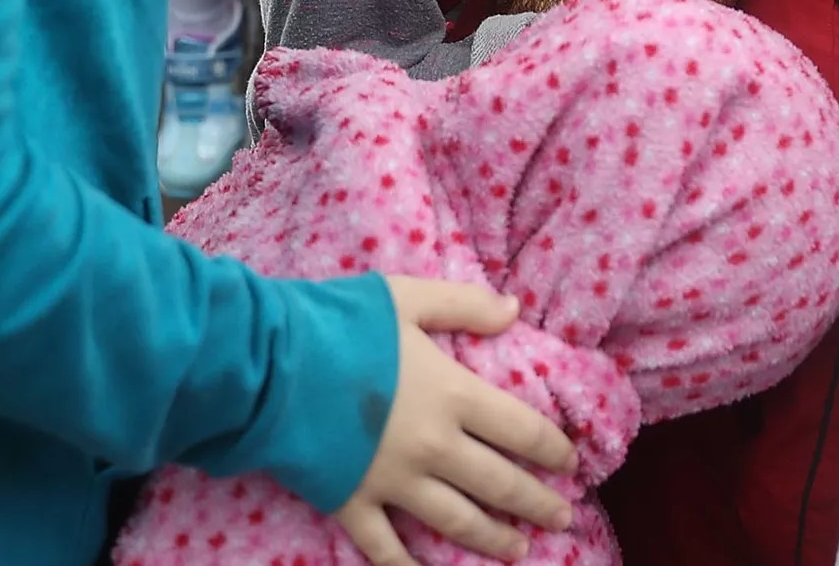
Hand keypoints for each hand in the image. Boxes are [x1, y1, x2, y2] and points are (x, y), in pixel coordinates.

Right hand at [333, 277, 577, 565]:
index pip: (521, 430)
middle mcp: (433, 446)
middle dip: (536, 504)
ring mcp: (392, 482)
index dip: (553, 450)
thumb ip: (465, 305)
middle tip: (563, 520)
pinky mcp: (350, 504)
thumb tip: (515, 310)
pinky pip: (385, 548)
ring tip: (519, 550)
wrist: (266, 366)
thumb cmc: (339, 324)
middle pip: (498, 484)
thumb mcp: (409, 297)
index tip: (572, 465)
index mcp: (453, 395)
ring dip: (491, 538)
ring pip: (455, 521)